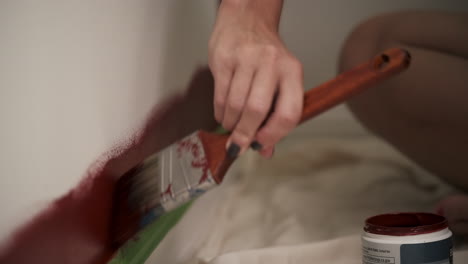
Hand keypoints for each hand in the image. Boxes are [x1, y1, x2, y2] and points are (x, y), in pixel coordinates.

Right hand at [209, 0, 303, 157]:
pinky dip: (220, 113)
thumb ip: (275, 116)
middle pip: (257, 110)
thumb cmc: (265, 56)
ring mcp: (246, 59)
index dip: (273, 135)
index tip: (261, 145)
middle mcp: (272, 64)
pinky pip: (219, 97)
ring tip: (231, 125)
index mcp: (292, 72)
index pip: (289, 113)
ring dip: (231, 124)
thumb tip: (265, 150)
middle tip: (238, 145)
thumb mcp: (280, 81)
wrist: (246, 20)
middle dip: (245, 134)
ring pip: (235, 106)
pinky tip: (223, 113)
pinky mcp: (224, 59)